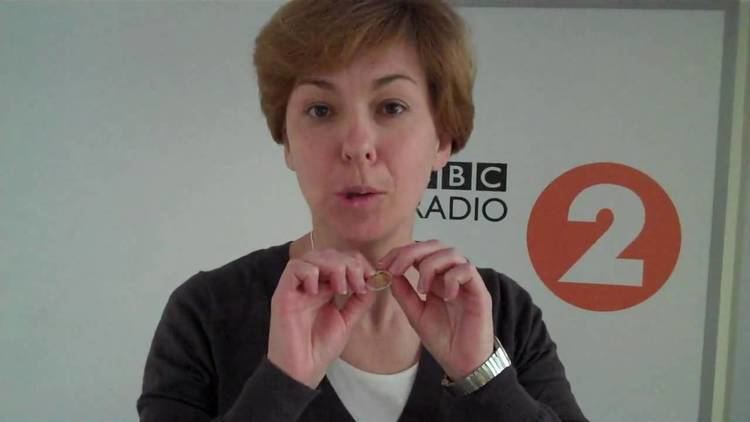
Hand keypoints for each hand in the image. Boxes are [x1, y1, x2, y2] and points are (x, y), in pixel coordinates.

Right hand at [268, 249, 375, 387]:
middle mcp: (309, 283)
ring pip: (312, 256)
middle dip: (348, 263)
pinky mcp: (282, 293)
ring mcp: (295, 287)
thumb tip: (374, 281)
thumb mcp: (348, 320)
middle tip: (357, 283)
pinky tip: (318, 292)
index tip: (370, 277)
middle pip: (328, 254)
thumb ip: (359, 300)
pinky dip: (310, 273)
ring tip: (340, 288)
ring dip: (332, 266)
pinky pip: (294, 268)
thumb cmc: (320, 348)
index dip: (357, 262)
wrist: (302, 370)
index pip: (340, 259)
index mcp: (324, 287)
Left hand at [380, 240, 493, 379]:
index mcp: (436, 278)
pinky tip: (444, 296)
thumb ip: (403, 293)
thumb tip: (389, 273)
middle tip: (395, 268)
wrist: (462, 363)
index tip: (382, 265)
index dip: (400, 252)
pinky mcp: (480, 291)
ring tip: (422, 289)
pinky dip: (451, 278)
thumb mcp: (415, 314)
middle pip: (435, 245)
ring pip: (451, 253)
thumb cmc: (442, 339)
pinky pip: (467, 270)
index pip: (420, 252)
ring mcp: (466, 282)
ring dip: (430, 266)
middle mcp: (451, 275)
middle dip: (411, 252)